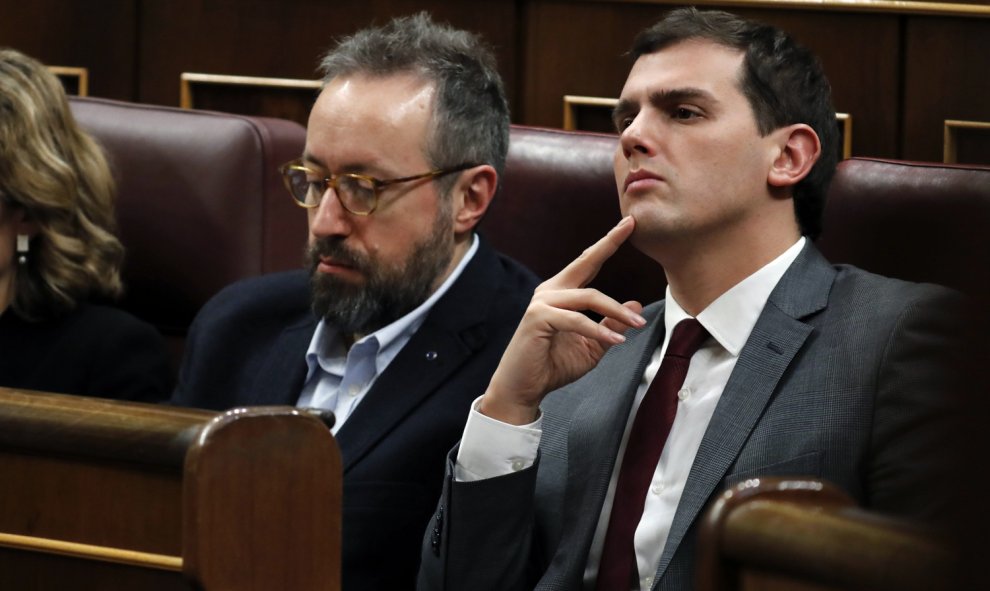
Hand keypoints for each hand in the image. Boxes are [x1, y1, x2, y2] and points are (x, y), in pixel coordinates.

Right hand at [480, 216, 645, 424]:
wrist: (523, 389)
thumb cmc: (553, 366)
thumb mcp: (592, 345)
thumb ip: (611, 325)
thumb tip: (635, 305)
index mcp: (561, 293)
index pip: (588, 263)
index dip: (608, 243)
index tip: (628, 224)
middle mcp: (550, 291)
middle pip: (585, 263)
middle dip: (609, 243)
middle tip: (632, 225)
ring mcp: (542, 302)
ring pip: (589, 297)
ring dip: (617, 311)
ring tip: (637, 325)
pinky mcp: (538, 318)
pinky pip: (577, 319)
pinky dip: (598, 330)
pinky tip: (616, 342)